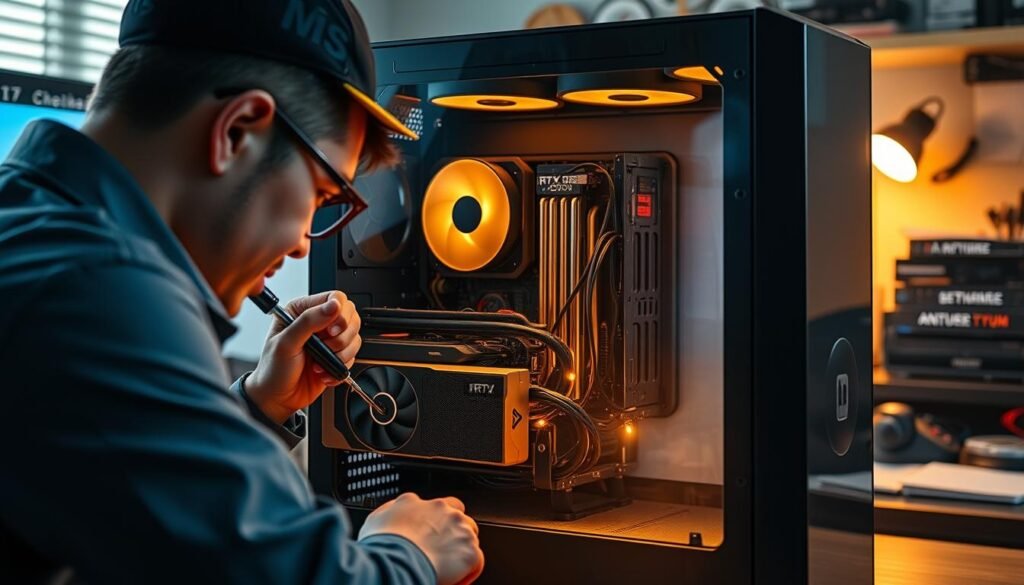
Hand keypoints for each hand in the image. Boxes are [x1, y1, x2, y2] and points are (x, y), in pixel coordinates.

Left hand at [245, 291, 360, 423]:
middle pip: (351, 316)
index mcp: (302, 310)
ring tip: (320, 362)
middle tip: (327, 346)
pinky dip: (340, 367)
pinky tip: (322, 371)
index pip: (335, 298)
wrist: (277, 398)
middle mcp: (318, 322)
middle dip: (342, 336)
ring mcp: (328, 340)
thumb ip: (309, 321)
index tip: (331, 330)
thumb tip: (334, 306)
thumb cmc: (273, 369)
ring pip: (354, 337)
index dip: (339, 313)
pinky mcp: (336, 356)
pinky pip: (353, 356)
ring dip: (341, 353)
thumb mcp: (287, 342)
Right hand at [359, 493, 483, 584]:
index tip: (431, 531)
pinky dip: (470, 570)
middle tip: (441, 549)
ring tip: (448, 566)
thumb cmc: (382, 544)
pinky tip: (457, 579)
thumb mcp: (377, 518)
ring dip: (461, 548)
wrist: (395, 560)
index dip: (436, 518)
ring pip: (470, 536)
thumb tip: (395, 513)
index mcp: (420, 503)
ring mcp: (460, 529)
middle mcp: (443, 510)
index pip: (437, 504)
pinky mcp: (470, 551)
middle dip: (453, 530)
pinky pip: (477, 561)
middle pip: (458, 516)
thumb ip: (392, 511)